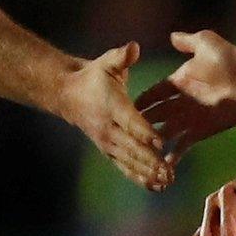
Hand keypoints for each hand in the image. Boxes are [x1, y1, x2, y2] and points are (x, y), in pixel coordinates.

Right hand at [58, 42, 171, 190]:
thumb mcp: (107, 62)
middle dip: (150, 160)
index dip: (144, 131)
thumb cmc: (94, 75)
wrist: (68, 94)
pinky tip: (157, 187)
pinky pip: (125, 167)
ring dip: (148, 173)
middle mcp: (108, 128)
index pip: (130, 121)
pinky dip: (140, 178)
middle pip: (132, 147)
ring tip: (166, 181)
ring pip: (129, 161)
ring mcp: (107, 142)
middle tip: (168, 170)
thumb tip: (133, 47)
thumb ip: (121, 56)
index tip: (159, 141)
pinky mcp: (109, 151)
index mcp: (112, 106)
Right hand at [135, 30, 235, 162]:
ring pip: (165, 131)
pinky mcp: (200, 132)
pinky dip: (172, 154)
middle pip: (156, 113)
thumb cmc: (230, 60)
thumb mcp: (206, 43)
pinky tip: (160, 162)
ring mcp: (190, 118)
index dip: (142, 99)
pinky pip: (182, 145)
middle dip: (142, 122)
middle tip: (124, 131)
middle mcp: (181, 101)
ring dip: (153, 140)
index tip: (124, 105)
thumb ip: (187, 42)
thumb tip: (171, 36)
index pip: (155, 92)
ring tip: (137, 150)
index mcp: (179, 81)